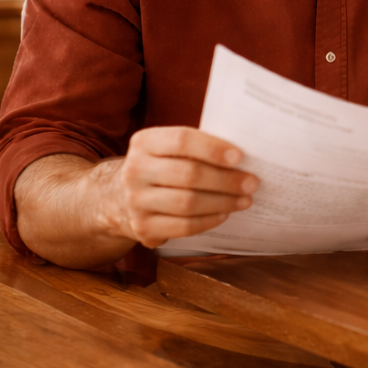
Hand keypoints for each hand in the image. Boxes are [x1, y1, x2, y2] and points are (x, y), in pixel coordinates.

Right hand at [104, 126, 258, 248]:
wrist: (116, 199)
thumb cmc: (160, 167)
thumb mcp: (166, 149)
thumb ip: (196, 147)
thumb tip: (244, 156)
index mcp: (144, 142)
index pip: (182, 140)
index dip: (213, 148)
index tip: (239, 157)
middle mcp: (135, 170)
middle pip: (189, 174)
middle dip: (226, 180)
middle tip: (252, 183)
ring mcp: (136, 201)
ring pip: (188, 203)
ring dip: (223, 202)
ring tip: (245, 200)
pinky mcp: (142, 227)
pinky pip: (183, 226)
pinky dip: (208, 220)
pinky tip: (224, 214)